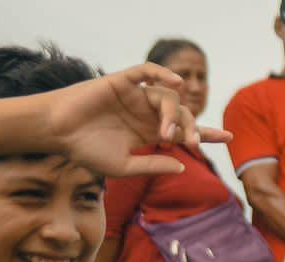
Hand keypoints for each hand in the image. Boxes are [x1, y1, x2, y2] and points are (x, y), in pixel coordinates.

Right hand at [42, 63, 231, 176]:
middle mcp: (145, 113)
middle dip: (192, 128)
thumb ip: (153, 165)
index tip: (228, 138)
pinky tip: (176, 82)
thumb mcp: (124, 167)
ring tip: (167, 133)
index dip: (206, 133)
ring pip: (167, 96)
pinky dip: (162, 73)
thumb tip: (183, 165)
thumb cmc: (85, 151)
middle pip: (181, 114)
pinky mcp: (121, 82)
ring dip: (173, 114)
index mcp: (148, 133)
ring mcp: (134, 96)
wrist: (56, 133)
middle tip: (193, 143)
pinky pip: (146, 71)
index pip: (183, 131)